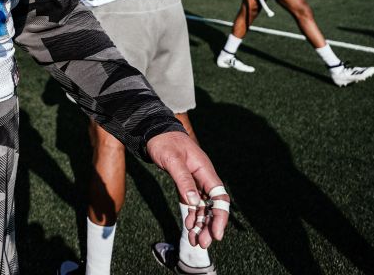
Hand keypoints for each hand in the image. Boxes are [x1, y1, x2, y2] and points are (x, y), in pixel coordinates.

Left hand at [146, 131, 231, 247]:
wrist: (153, 131)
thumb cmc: (164, 142)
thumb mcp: (172, 160)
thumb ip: (183, 180)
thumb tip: (194, 202)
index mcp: (205, 170)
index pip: (219, 197)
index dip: (220, 216)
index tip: (216, 234)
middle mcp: (203, 177)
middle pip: (212, 205)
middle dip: (209, 225)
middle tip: (202, 243)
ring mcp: (195, 181)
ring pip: (203, 207)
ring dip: (200, 223)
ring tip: (195, 240)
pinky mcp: (186, 184)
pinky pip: (193, 203)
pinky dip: (192, 215)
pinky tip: (189, 226)